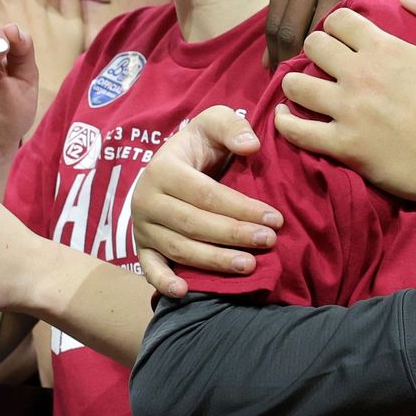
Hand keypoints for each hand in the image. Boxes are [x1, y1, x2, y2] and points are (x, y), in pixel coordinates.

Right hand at [129, 106, 279, 295]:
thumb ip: (233, 127)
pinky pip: (149, 268)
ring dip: (214, 261)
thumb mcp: (214, 123)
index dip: (240, 208)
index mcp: (163, 169)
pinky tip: (185, 292)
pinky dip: (164, 282)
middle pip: (194, 224)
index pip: (205, 194)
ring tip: (249, 265)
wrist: (175, 164)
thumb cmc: (201, 146)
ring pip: (179, 248)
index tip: (274, 219)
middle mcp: (146, 199)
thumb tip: (250, 147)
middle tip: (269, 241)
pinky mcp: (142, 247)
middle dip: (234, 235)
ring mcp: (142, 226)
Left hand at [273, 0, 415, 205]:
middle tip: (321, 61)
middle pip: (312, 46)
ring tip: (300, 88)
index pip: (339, 19)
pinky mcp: (343, 146)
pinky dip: (286, 123)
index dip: (337, 24)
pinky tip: (286, 118)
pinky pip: (297, 131)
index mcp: (383, 49)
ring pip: (296, 86)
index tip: (341, 36)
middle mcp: (359, 75)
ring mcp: (347, 111)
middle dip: (314, 49)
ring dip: (295, 83)